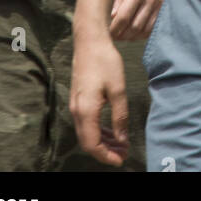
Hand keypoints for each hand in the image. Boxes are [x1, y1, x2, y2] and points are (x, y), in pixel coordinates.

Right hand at [70, 31, 129, 166]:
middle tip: (124, 153)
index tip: (122, 160)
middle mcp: (76, 112)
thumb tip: (122, 139)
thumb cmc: (105, 62)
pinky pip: (87, 123)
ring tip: (121, 144)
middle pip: (88, 142)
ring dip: (103, 142)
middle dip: (106, 151)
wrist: (90, 41)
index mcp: (86, 111)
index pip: (92, 144)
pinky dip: (99, 131)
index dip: (106, 156)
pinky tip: (112, 130)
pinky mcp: (78, 100)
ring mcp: (76, 105)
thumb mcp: (118, 89)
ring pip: (87, 133)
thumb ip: (120, 116)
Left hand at [110, 0, 169, 40]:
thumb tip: (112, 15)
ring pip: (145, 29)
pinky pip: (154, 25)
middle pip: (134, 27)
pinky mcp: (165, 5)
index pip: (124, 17)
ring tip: (123, 36)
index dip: (114, 29)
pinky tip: (136, 31)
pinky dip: (144, 33)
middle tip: (113, 36)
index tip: (107, 32)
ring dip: (133, 36)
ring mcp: (159, 3)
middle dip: (122, 35)